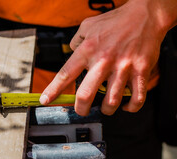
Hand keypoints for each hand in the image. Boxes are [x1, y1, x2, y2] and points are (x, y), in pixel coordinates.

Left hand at [40, 0, 167, 115]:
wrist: (145, 15)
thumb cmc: (115, 21)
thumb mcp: (87, 26)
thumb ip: (76, 41)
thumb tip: (70, 53)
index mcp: (87, 50)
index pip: (65, 74)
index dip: (53, 91)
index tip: (45, 100)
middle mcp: (103, 60)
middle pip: (85, 95)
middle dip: (81, 109)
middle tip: (81, 110)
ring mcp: (123, 67)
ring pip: (111, 101)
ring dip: (107, 109)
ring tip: (106, 107)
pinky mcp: (141, 70)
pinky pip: (137, 98)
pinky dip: (131, 107)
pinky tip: (126, 105)